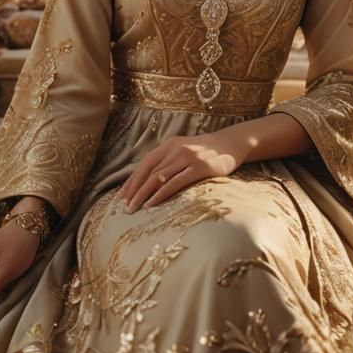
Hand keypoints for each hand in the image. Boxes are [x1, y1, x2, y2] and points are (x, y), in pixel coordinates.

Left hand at [119, 131, 246, 212]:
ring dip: (143, 194)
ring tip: (134, 208)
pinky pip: (175, 182)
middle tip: (124, 207)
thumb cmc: (205, 152)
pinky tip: (152, 204)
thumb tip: (150, 181)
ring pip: (159, 177)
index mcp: (169, 144)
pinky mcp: (199, 167)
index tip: (122, 196)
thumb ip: (169, 161)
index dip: (132, 180)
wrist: (230, 143)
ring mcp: (188, 157)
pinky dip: (161, 194)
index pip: (145, 163)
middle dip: (134, 189)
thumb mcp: (184, 151)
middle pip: (149, 171)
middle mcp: (176, 149)